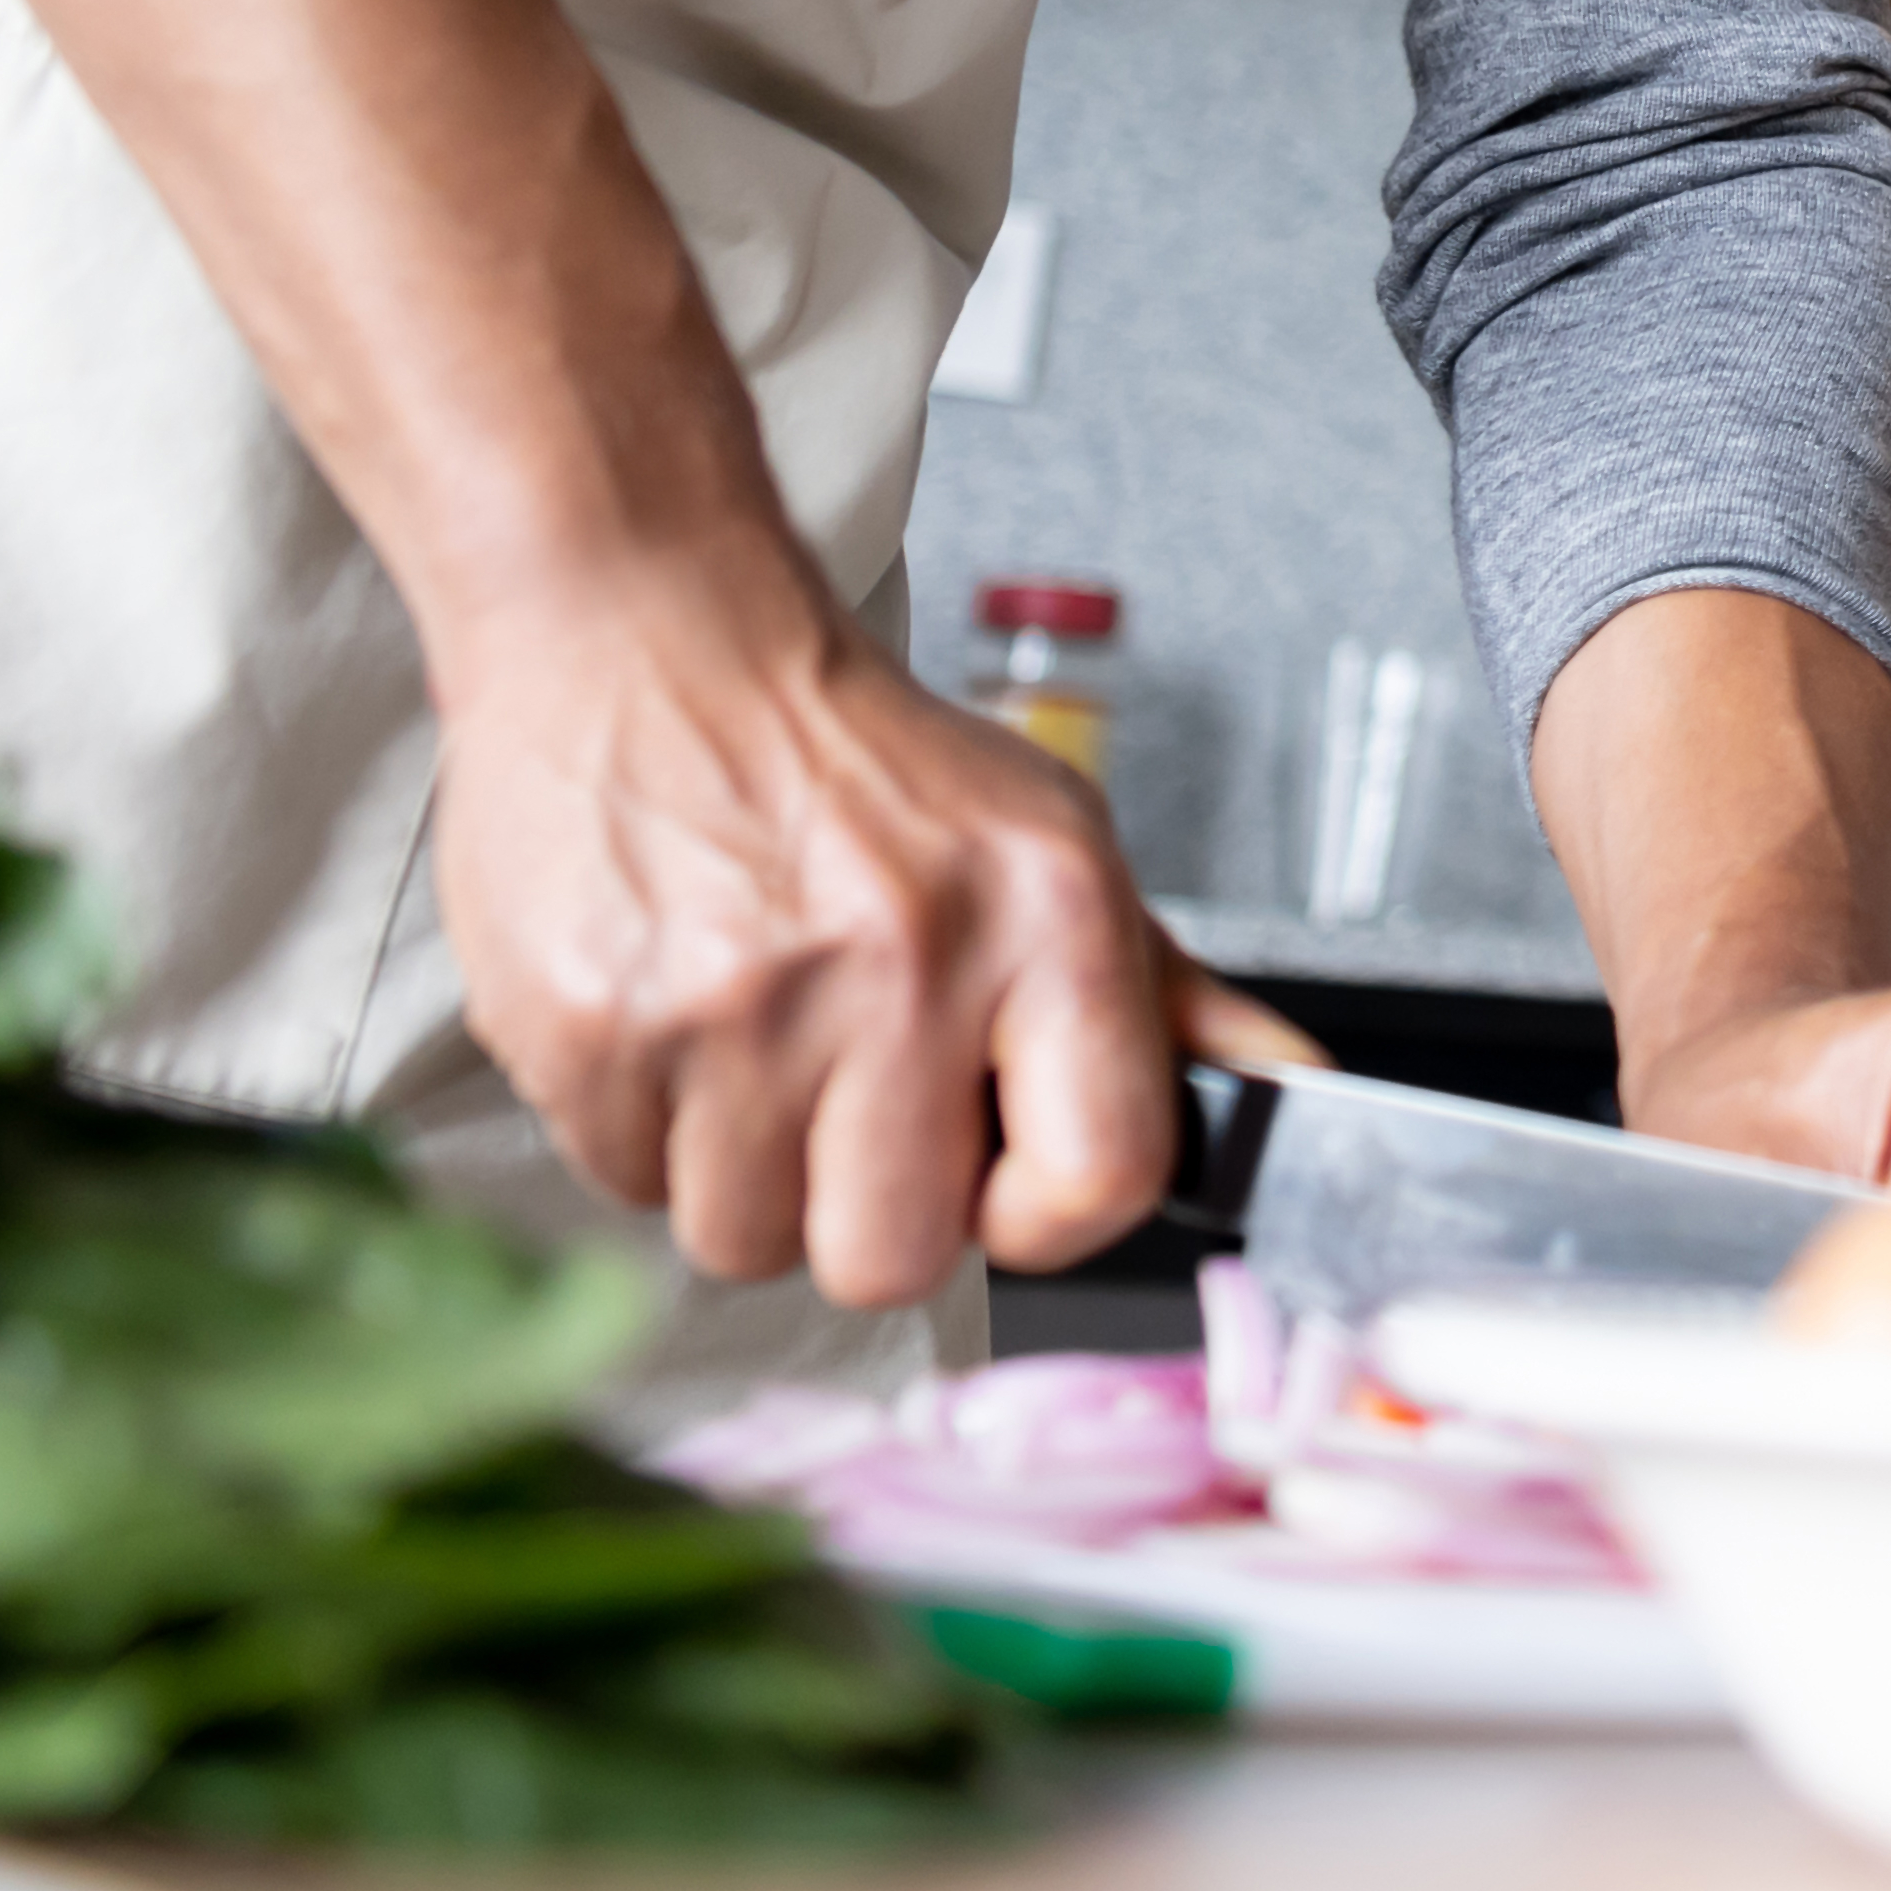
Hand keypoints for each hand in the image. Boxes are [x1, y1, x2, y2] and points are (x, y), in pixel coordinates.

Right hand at [429, 584, 1212, 1303]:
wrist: (649, 631)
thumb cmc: (859, 762)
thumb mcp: (1048, 844)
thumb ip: (1167, 996)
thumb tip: (1297, 1092)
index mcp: (1047, 915)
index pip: (1101, 1179)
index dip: (1041, 1216)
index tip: (996, 1179)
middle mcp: (904, 959)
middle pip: (894, 1259)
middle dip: (863, 1210)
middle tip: (844, 1100)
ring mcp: (738, 1000)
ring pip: (747, 1240)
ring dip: (743, 1174)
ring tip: (750, 1042)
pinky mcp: (593, 1024)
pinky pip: (626, 1186)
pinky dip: (642, 1131)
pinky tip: (670, 1016)